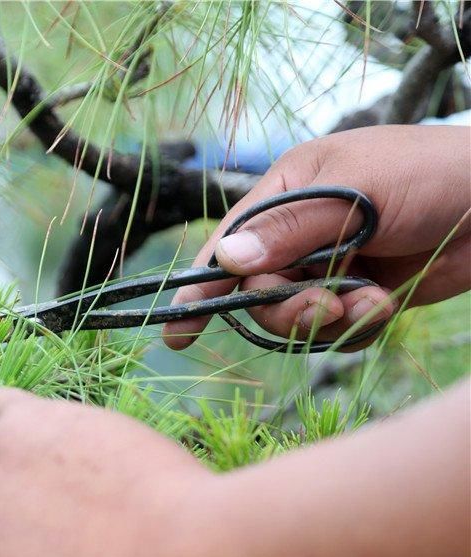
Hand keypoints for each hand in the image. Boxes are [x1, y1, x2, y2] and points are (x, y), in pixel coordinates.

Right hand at [163, 125, 470, 350]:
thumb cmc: (427, 175)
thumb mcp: (357, 192)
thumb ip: (291, 228)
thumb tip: (225, 259)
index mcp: (287, 192)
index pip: (230, 243)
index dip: (201, 286)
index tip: (177, 328)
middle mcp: (301, 232)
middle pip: (260, 292)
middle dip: (289, 308)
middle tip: (326, 304)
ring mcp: (330, 266)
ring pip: (297, 319)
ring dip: (331, 318)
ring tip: (372, 299)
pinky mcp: (359, 296)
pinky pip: (336, 332)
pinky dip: (358, 326)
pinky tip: (386, 302)